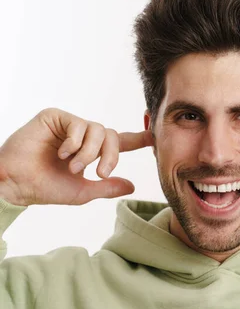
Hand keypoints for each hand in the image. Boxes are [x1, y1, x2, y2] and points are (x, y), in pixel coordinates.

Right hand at [0, 108, 152, 205]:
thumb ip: (108, 186)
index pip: (119, 142)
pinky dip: (75, 142)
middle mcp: (82, 136)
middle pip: (112, 136)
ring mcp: (69, 125)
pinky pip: (79, 124)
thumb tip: (132, 185)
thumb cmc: (46, 188)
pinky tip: (62, 153)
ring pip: (98, 130)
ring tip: (73, 167)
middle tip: (100, 173)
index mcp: (91, 151)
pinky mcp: (55, 117)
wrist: (17, 184)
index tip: (154, 137)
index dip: (138, 139)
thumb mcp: (83, 191)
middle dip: (111, 156)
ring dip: (90, 152)